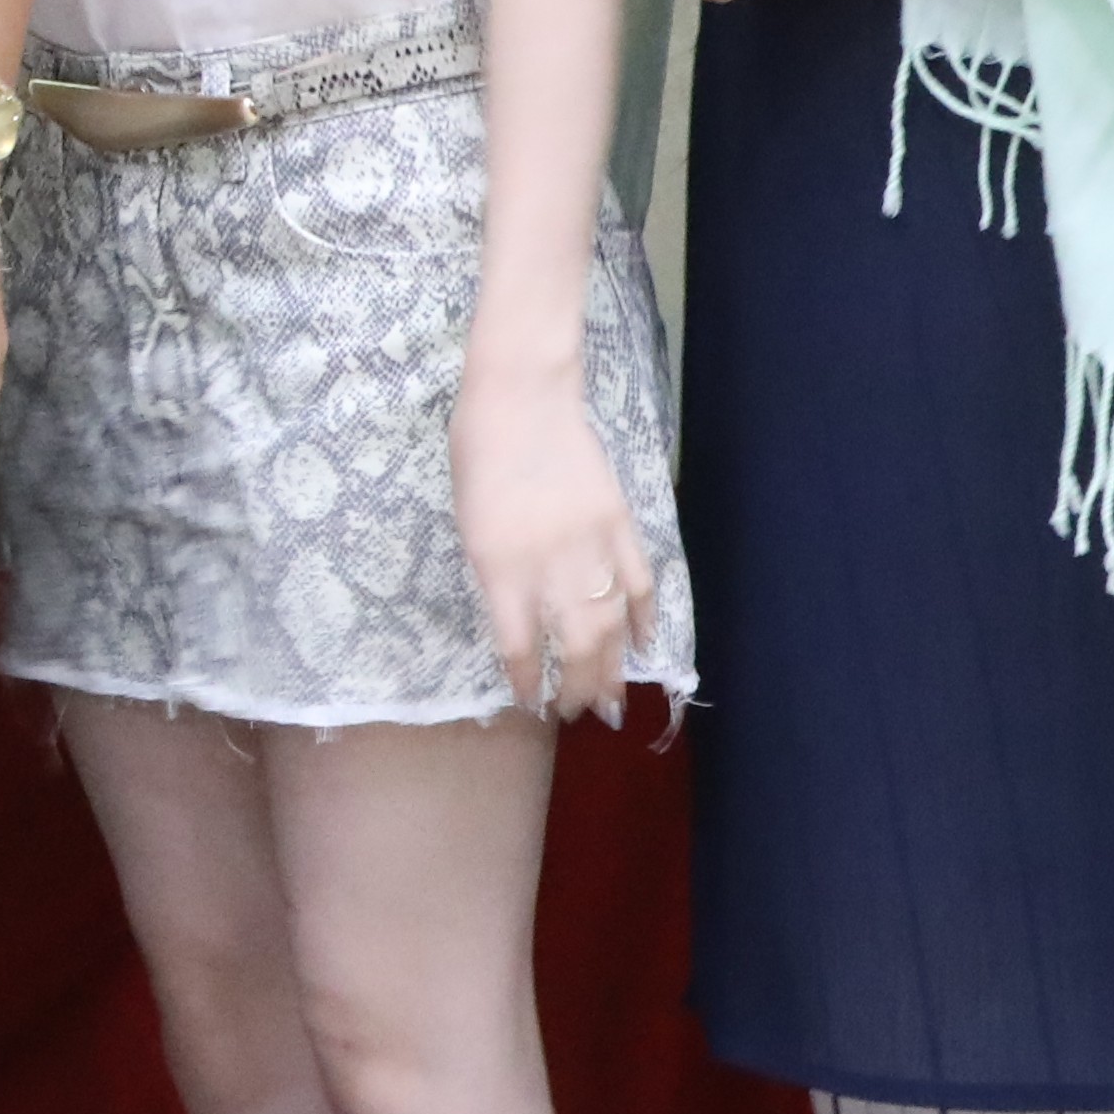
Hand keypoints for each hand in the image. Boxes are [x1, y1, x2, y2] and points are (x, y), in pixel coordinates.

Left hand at [449, 339, 657, 717]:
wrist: (523, 399)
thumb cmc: (478, 455)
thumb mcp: (468, 524)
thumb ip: (496, 575)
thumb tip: (521, 620)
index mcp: (499, 565)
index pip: (519, 643)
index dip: (527, 680)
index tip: (529, 702)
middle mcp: (549, 563)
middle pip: (574, 643)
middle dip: (579, 686)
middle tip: (581, 714)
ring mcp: (592, 544)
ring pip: (612, 623)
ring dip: (615, 667)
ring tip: (615, 701)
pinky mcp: (621, 524)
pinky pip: (639, 583)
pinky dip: (644, 618)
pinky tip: (645, 647)